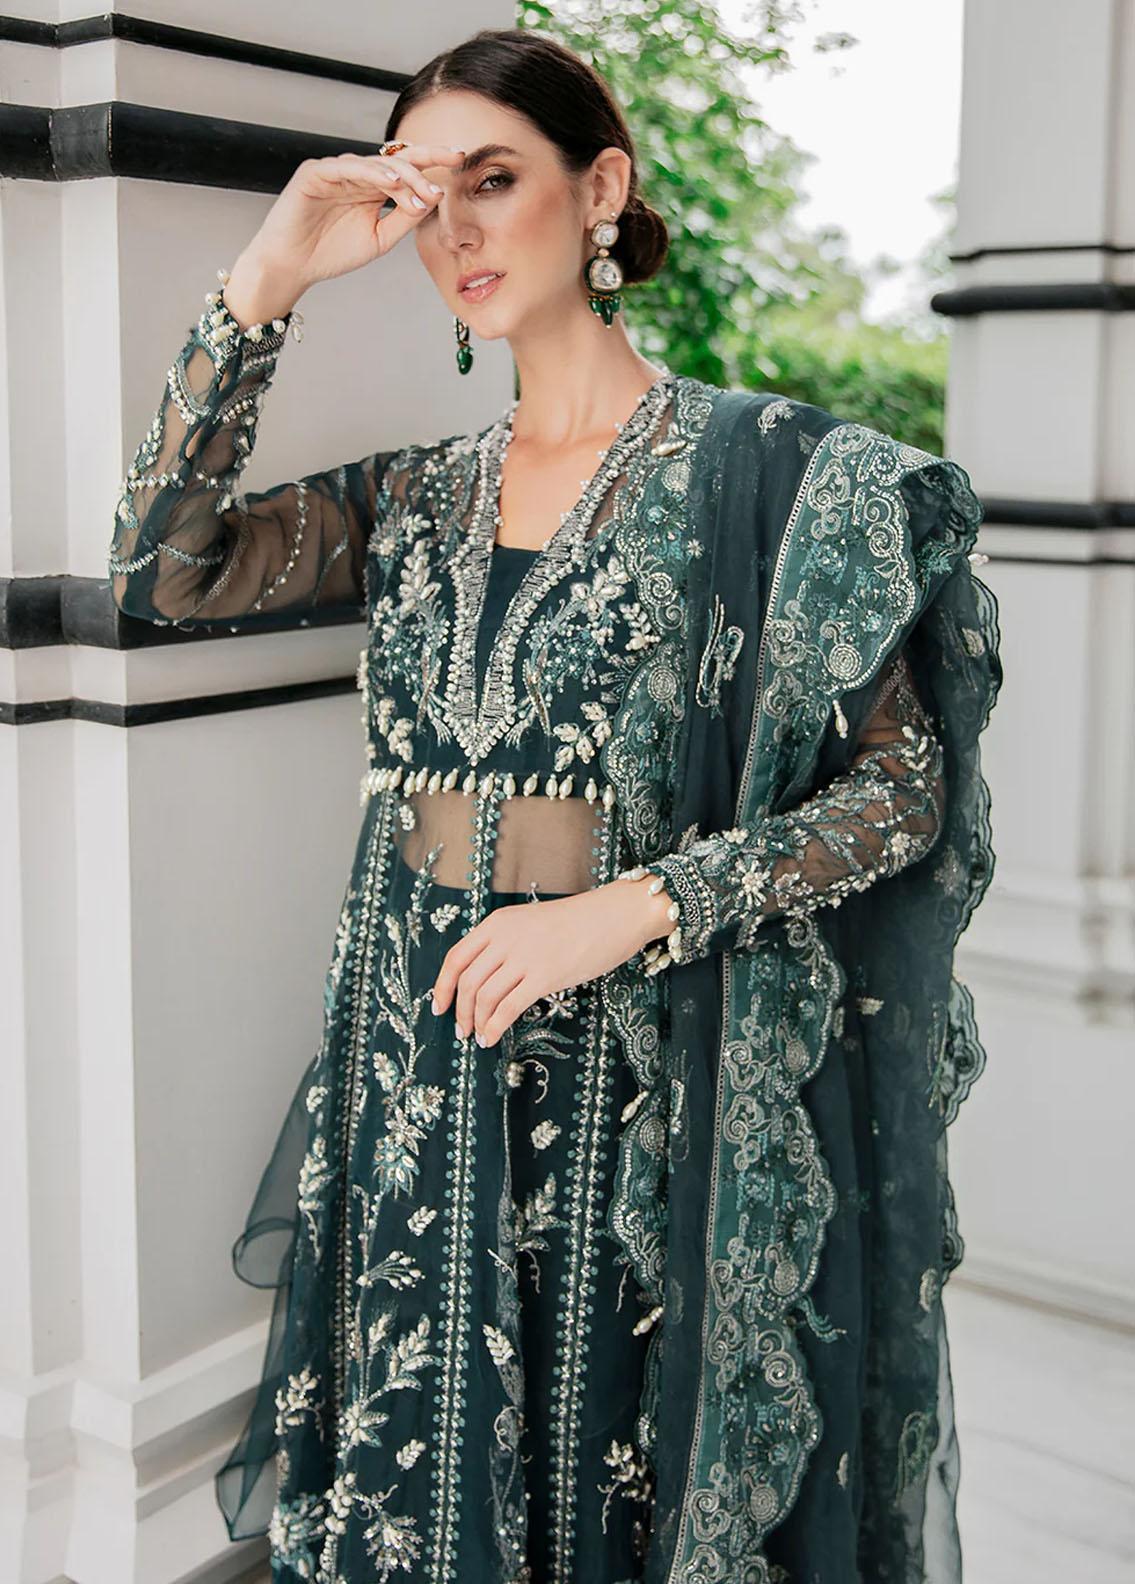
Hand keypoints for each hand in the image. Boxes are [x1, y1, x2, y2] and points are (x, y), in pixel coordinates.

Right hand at [223, 142, 466, 319]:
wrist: (292, 266)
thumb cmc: (331, 252)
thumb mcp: (380, 238)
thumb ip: (404, 217)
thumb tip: (433, 196)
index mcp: (373, 188)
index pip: (407, 168)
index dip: (432, 160)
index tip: (461, 158)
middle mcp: (357, 174)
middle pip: (396, 159)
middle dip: (426, 160)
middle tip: (451, 165)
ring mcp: (335, 170)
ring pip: (375, 163)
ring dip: (403, 176)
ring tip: (424, 191)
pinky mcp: (315, 172)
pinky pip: (347, 167)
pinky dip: (371, 173)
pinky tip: (391, 182)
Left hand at [430, 878, 672, 1046]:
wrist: (614, 915)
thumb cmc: (575, 922)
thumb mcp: (528, 923)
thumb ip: (504, 944)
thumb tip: (483, 980)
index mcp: (497, 923)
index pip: (456, 958)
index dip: (442, 986)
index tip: (439, 1007)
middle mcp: (504, 938)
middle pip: (467, 982)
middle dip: (460, 1011)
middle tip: (461, 1030)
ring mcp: (524, 957)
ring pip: (484, 997)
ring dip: (476, 1023)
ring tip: (478, 1037)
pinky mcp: (545, 976)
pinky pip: (508, 1008)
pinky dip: (495, 1027)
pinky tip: (493, 1038)